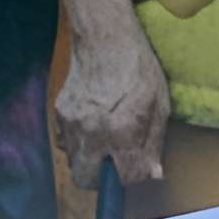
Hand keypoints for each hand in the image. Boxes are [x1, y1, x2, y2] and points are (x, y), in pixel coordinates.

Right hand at [56, 17, 171, 189]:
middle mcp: (92, 131)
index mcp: (122, 130)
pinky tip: (94, 123)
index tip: (139, 171)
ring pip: (73, 161)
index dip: (135, 178)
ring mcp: (71, 122)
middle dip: (100, 180)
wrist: (104, 37)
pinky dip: (80, 141)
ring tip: (105, 141)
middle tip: (114, 167)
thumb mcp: (158, 105)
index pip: (125, 177)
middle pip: (85, 180)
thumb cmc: (138, 69)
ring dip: (89, 160)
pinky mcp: (59, 113)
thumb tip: (153, 174)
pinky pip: (66, 141)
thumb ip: (153, 143)